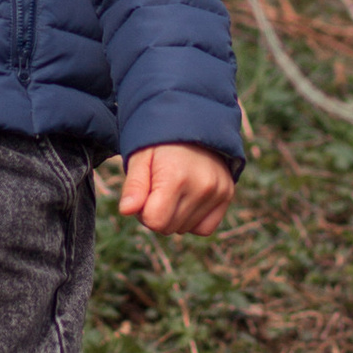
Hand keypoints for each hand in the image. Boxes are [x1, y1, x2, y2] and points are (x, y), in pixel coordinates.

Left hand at [119, 143, 236, 235]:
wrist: (192, 123)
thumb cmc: (160, 143)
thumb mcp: (140, 158)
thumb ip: (134, 186)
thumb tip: (126, 211)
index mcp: (176, 177)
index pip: (155, 221)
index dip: (143, 212)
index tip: (145, 193)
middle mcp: (202, 186)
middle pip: (168, 228)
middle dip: (157, 214)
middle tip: (157, 189)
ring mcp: (218, 191)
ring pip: (184, 229)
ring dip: (174, 216)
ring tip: (173, 189)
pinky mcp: (227, 194)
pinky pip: (205, 228)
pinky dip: (193, 220)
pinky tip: (187, 200)